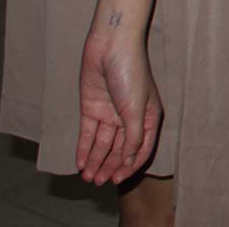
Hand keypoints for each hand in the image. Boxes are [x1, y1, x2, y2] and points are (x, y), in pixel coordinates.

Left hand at [76, 24, 160, 186]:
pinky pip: (88, 133)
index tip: (118, 178)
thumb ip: (133, 137)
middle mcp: (129, 117)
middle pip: (119, 148)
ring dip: (96, 161)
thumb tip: (128, 160)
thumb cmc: (131, 73)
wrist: (111, 47)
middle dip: (109, 166)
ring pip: (102, 144)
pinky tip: (81, 163)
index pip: (140, 148)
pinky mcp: (92, 108)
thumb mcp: (137, 109)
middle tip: (99, 182)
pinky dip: (84, 149)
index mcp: (147, 116)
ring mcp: (110, 113)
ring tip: (88, 178)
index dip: (129, 165)